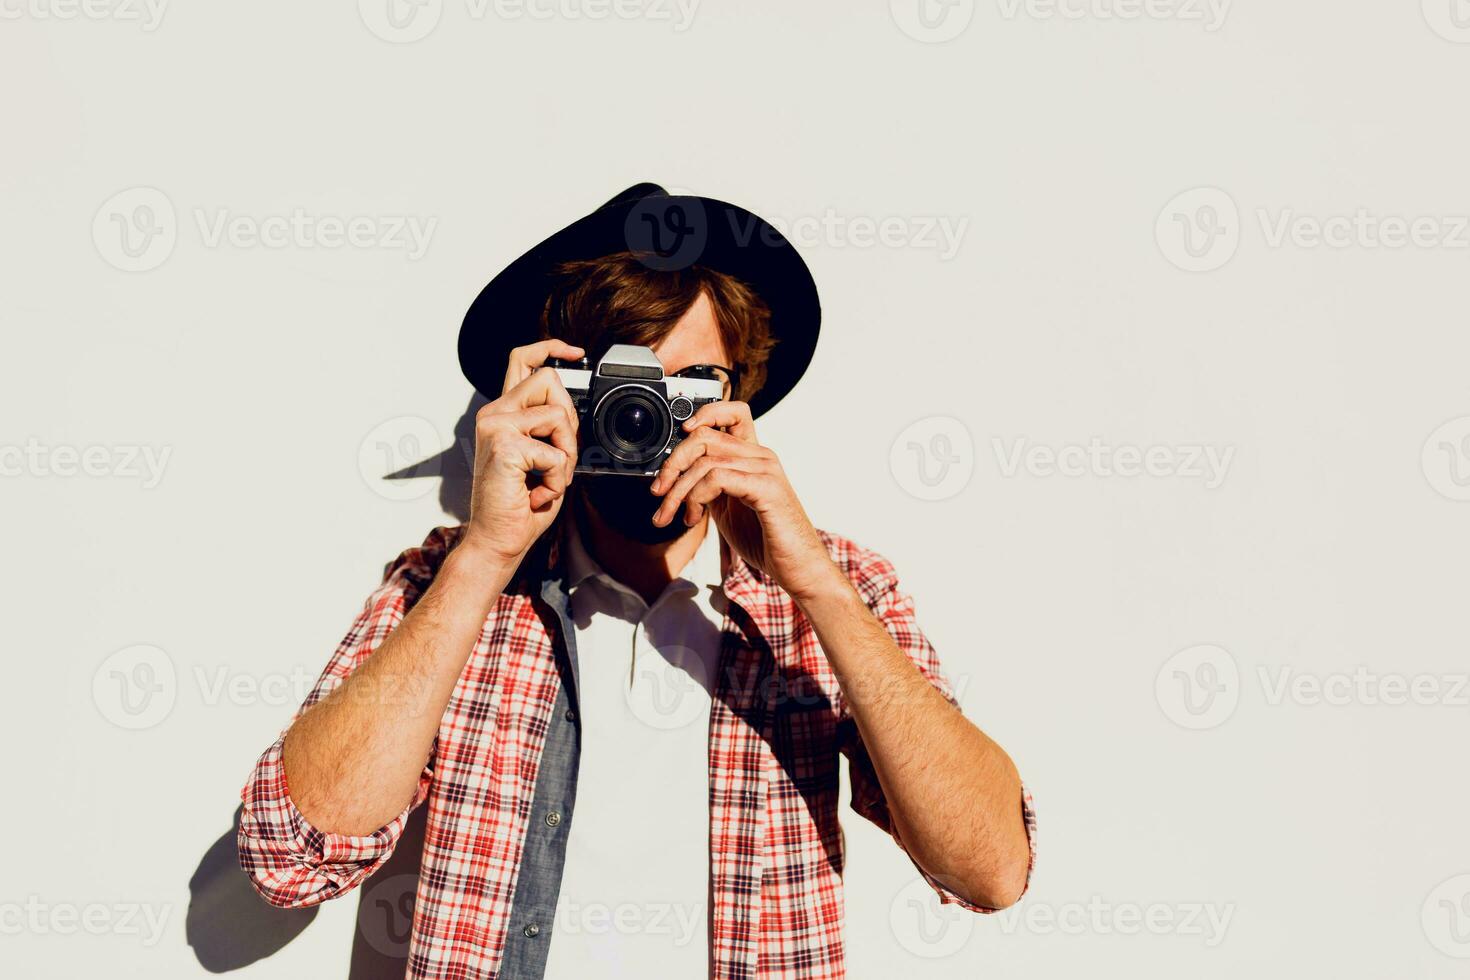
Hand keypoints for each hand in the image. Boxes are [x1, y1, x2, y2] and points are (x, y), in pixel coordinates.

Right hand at [461, 340, 582, 569]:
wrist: (498, 540)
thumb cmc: (520, 505)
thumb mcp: (541, 456)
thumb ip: (548, 426)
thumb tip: (570, 407)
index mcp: (502, 414)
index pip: (521, 360)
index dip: (550, 348)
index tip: (575, 353)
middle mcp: (494, 414)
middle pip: (549, 380)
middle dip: (569, 422)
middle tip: (559, 459)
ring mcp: (496, 426)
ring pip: (558, 415)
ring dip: (566, 454)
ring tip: (547, 478)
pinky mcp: (505, 445)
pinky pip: (556, 452)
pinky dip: (557, 478)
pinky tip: (537, 493)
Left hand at [649, 400, 840, 601]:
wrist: (797, 567)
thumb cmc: (765, 539)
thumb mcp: (727, 506)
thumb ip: (708, 486)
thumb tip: (675, 476)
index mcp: (753, 456)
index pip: (731, 412)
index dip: (702, 414)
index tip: (679, 435)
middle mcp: (760, 456)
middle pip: (704, 436)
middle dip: (672, 463)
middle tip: (658, 492)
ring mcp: (765, 470)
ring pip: (705, 461)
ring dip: (678, 490)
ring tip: (673, 515)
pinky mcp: (766, 488)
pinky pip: (718, 478)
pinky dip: (696, 497)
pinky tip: (694, 518)